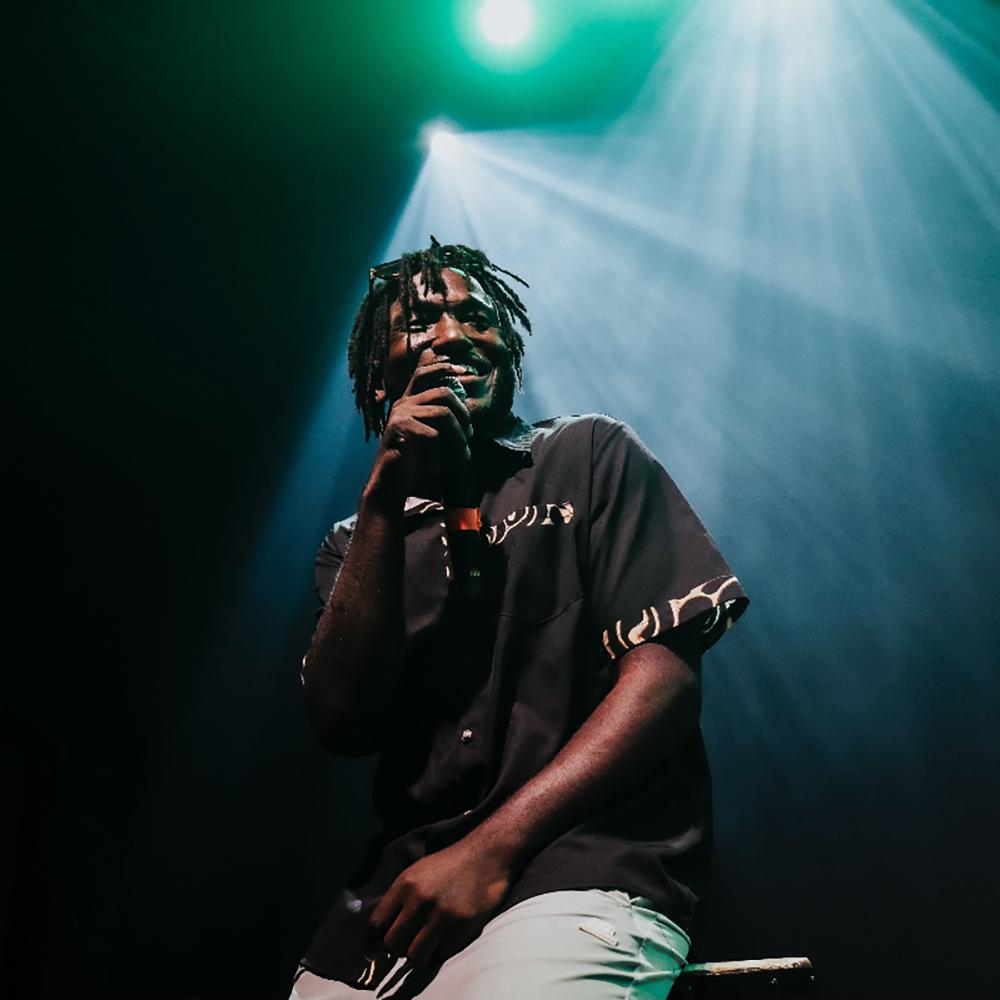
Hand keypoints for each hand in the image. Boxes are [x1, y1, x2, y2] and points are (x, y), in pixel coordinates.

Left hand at [369, 836, 512, 967]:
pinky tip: (445, 937)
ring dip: (418, 952)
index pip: (377, 924)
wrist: (486, 855)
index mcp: (405, 885)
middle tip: (406, 943)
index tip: (373, 953)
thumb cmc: (449, 864)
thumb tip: (381, 931)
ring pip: (415, 955)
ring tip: (426, 941)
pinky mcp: (462, 927)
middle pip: (393, 944)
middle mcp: (420, 901)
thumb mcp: (417, 872)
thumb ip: (398, 898)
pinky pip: (439, 955)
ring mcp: (442, 916)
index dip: (371, 943)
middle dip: (397, 948)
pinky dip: (439, 951)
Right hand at [370, 361, 472, 500]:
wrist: (390, 487)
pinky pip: (432, 435)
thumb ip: (440, 421)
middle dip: (463, 415)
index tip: (462, 370)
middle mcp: (403, 404)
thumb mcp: (430, 438)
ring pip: (443, 414)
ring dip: (458, 438)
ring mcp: (400, 415)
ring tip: (461, 456)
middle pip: (444, 392)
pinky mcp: (398, 430)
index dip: (442, 367)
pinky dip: (438, 454)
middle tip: (469, 437)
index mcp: (409, 402)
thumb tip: (466, 413)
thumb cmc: (413, 464)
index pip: (424, 373)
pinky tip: (434, 468)